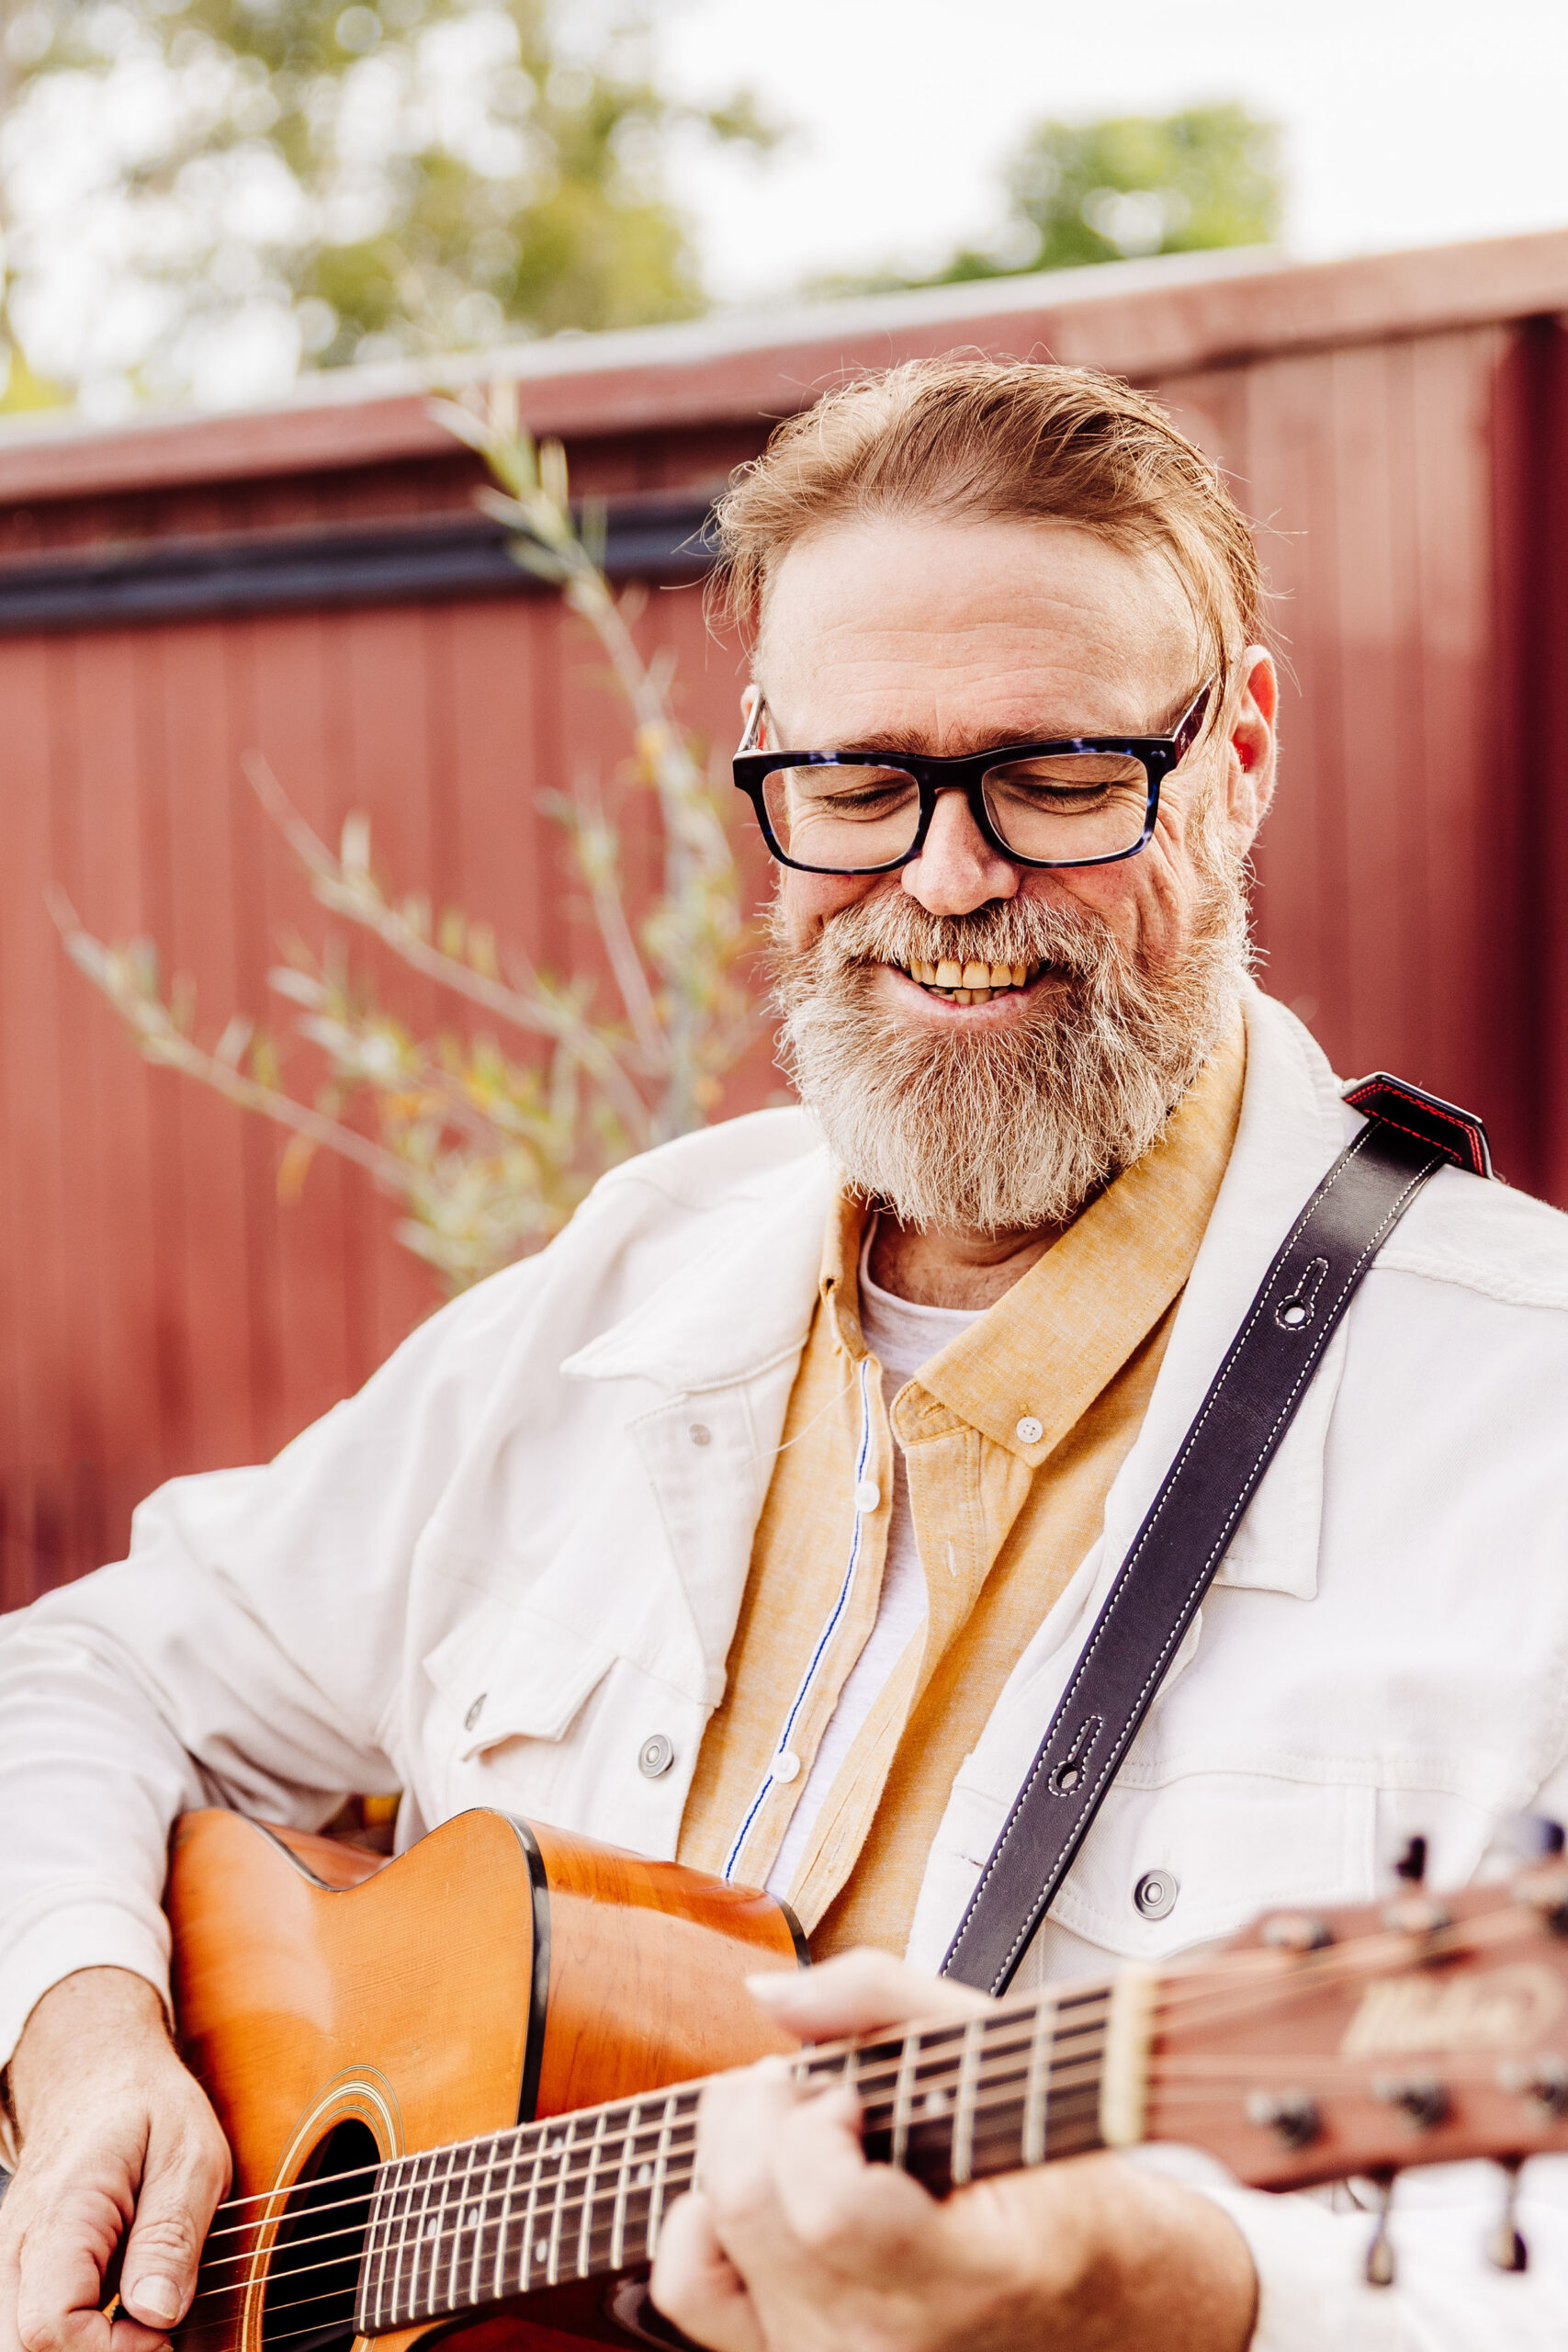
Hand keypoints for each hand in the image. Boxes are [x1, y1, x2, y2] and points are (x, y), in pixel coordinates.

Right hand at [1, 1969, 229, 2351]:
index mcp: (63, 2214)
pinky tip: (116, 2324)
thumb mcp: (188, 2155)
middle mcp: (18, 2245)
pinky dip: (71, 2337)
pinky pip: (29, 2324)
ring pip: (18, 2341)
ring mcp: (11, 2261)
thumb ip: (171, 2234)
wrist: (96, 2074)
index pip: (51, 2325)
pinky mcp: (20, 2272)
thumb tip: (158, 2315)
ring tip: (136, 2331)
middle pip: (23, 2346)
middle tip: (154, 2340)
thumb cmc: (149, 2109)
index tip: (163, 2337)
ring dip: (80, 2349)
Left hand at [650, 1950, 1256, 2351]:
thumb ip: (879, 1998)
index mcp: (959, 2279)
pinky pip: (695, 2292)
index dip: (818, 2118)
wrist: (1111, 2314)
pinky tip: (767, 2186)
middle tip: (818, 2087)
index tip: (854, 2093)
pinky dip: (707, 2222)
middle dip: (758, 2107)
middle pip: (742, 2207)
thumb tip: (764, 1990)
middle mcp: (879, 2346)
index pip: (824, 2205)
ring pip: (701, 2246)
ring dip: (732, 2157)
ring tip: (797, 2133)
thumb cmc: (1068, 2193)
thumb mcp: (1004, 2060)